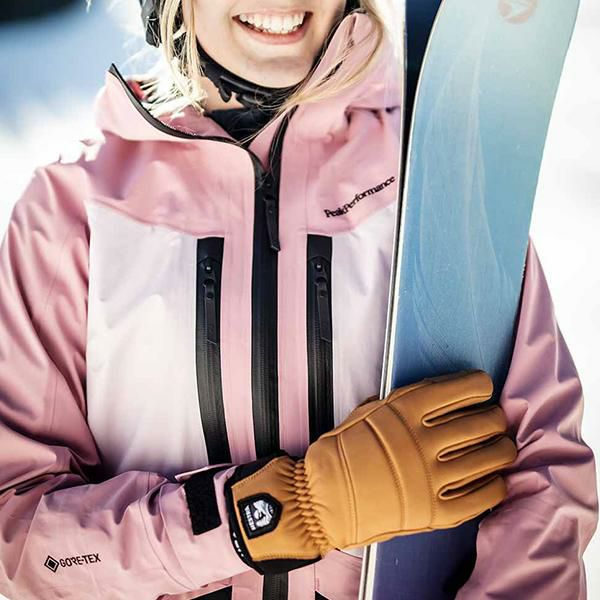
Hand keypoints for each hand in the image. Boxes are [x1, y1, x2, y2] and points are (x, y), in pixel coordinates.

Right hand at [223, 369, 516, 573]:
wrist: (322, 500)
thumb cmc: (342, 451)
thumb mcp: (368, 411)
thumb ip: (403, 402)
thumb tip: (440, 395)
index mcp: (404, 411)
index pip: (463, 389)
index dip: (481, 386)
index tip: (483, 389)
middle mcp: (421, 441)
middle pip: (483, 422)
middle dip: (496, 417)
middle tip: (494, 420)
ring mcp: (430, 478)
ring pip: (490, 457)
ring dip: (502, 449)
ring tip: (501, 447)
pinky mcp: (435, 513)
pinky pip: (482, 497)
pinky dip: (496, 485)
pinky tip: (496, 478)